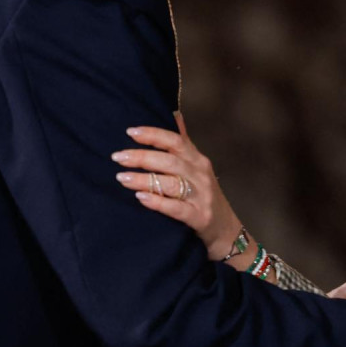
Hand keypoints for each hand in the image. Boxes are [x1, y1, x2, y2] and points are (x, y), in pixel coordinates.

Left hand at [112, 112, 242, 259]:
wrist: (227, 231)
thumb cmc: (205, 196)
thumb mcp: (198, 168)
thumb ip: (184, 144)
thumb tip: (175, 115)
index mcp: (198, 160)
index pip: (176, 141)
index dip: (153, 135)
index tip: (130, 132)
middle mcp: (201, 175)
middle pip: (170, 160)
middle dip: (142, 157)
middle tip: (118, 157)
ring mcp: (201, 196)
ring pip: (170, 183)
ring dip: (144, 179)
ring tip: (122, 178)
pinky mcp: (199, 216)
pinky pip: (176, 208)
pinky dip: (157, 202)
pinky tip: (140, 198)